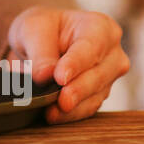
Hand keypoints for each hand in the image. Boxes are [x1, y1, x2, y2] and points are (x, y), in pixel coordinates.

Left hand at [6, 6, 129, 123]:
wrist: (41, 41)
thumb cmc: (42, 29)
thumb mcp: (32, 29)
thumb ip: (40, 51)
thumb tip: (45, 76)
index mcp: (100, 27)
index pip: (91, 47)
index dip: (76, 63)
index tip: (60, 77)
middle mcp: (112, 52)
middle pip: (99, 74)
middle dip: (78, 89)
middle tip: (61, 101)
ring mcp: (109, 76)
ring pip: (95, 95)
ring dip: (74, 106)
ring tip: (51, 112)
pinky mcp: (99, 95)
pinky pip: (88, 108)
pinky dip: (71, 114)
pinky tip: (54, 115)